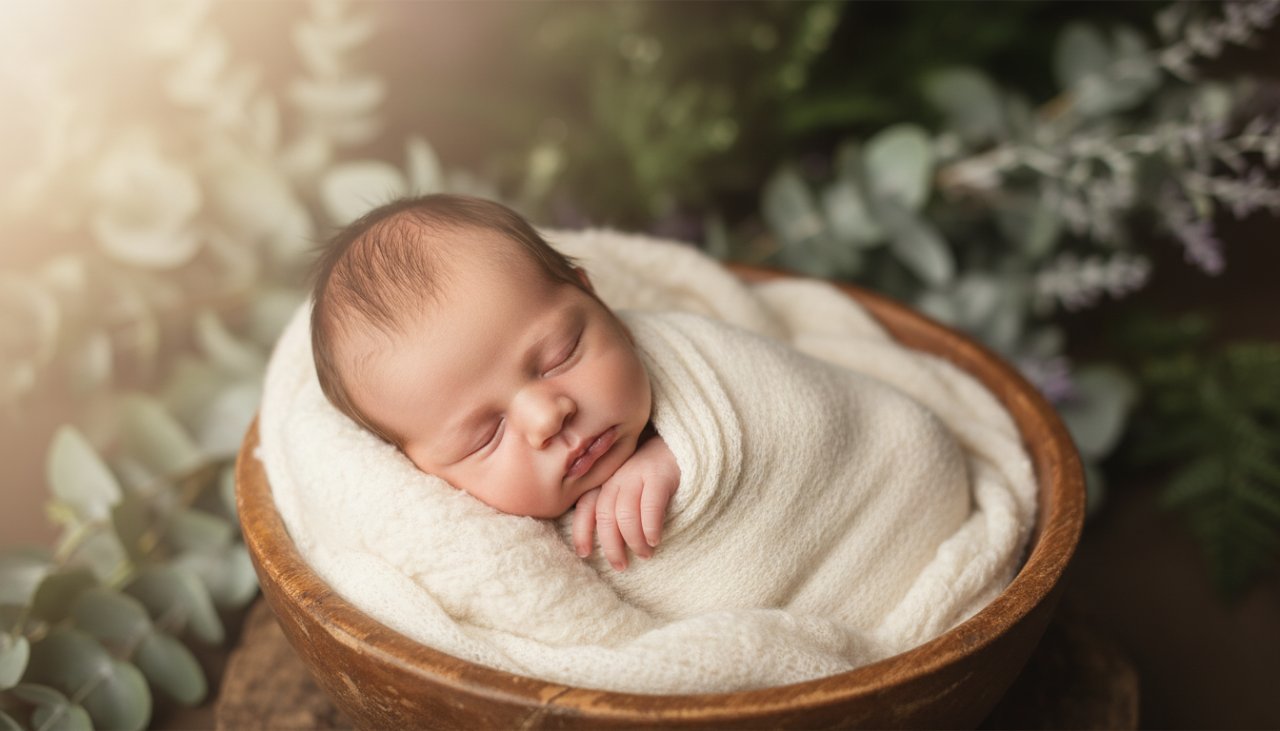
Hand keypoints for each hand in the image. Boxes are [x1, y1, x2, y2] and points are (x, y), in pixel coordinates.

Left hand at [572, 434, 679, 570]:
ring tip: (645, 555)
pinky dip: (650, 527)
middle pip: (604, 514)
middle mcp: (617, 475)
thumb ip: (613, 505)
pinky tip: (655, 540)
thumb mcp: (628, 487)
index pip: (585, 506)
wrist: (682, 446)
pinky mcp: (660, 474)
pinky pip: (650, 505)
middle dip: (610, 545)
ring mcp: (637, 472)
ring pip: (625, 513)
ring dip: (633, 540)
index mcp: (605, 480)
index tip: (584, 554)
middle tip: (620, 565)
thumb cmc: (652, 475)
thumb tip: (601, 542)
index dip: (581, 532)